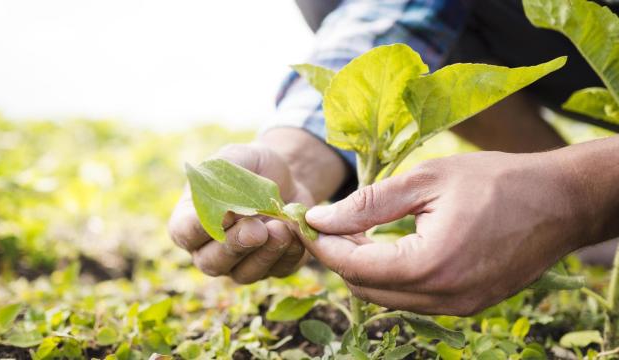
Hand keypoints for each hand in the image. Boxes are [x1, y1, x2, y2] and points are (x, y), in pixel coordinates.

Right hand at [168, 143, 313, 283]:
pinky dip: (289, 254)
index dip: (200, 228)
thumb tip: (224, 208)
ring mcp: (240, 264)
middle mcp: (210, 249)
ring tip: (281, 229)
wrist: (288, 177)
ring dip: (264, 254)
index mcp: (191, 220)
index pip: (184, 233)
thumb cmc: (251, 166)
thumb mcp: (236, 158)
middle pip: (212, 262)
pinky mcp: (272, 268)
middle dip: (235, 245)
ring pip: (244, 274)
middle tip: (256, 229)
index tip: (224, 214)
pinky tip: (296, 233)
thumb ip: (223, 177)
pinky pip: (278, 271)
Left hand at [303, 151, 589, 314]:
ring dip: (364, 268)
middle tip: (327, 224)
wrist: (560, 201)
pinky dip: (392, 276)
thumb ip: (368, 203)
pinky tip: (388, 246)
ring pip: (387, 298)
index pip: (354, 266)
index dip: (323, 245)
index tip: (305, 222)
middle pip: (365, 289)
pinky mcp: (468, 305)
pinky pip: (413, 298)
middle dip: (339, 257)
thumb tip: (319, 218)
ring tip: (355, 231)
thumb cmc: (496, 181)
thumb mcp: (426, 180)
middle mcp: (442, 297)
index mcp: (430, 264)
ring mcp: (458, 307)